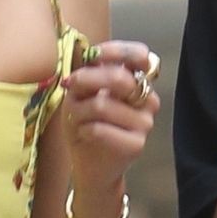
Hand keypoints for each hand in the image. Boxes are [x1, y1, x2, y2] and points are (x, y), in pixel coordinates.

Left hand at [62, 39, 160, 199]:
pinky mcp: (137, 144)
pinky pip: (101, 128)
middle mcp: (147, 100)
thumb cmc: (87, 126)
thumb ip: (88, 75)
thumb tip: (88, 59)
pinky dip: (84, 129)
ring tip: (75, 119)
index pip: (139, 56)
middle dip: (87, 79)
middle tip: (69, 86)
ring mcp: (145, 123)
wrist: (90, 166)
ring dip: (79, 110)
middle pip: (119, 78)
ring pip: (103, 105)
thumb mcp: (82, 95)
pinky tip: (83, 133)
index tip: (92, 56)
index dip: (116, 51)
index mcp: (137, 83)